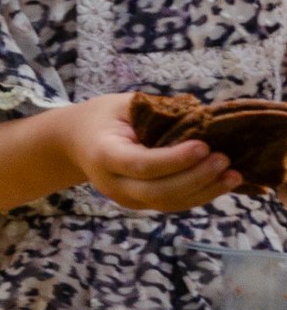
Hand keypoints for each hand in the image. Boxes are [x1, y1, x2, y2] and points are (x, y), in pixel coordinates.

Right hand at [60, 93, 239, 211]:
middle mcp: (113, 184)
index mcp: (103, 154)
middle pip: (158, 192)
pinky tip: (222, 183)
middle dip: (195, 178)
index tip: (203, 146)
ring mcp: (126, 198)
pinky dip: (200, 195)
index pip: (141, 165)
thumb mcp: (123, 105)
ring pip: (169, 203)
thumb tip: (202, 116)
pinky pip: (173, 204)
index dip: (174, 159)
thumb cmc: (103, 117)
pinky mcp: (141, 204)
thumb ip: (156, 110)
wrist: (75, 142)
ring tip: (233, 175)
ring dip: (204, 191)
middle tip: (224, 159)